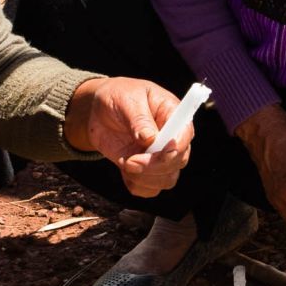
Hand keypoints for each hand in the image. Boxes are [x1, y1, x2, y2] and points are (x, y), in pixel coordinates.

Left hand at [62, 77, 191, 197]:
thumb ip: (139, 119)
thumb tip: (150, 138)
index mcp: (173, 114)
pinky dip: (137, 185)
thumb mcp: (127, 99)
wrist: (101, 110)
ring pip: (167, 180)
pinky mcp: (147, 170)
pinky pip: (150, 189)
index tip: (157, 151)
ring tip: (125, 163)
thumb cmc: (118, 96)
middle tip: (130, 160)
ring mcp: (161, 156)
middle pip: (178, 162)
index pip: (185, 135)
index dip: (175, 147)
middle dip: (154, 166)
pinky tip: (125, 171)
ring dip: (145, 178)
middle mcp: (172, 138)